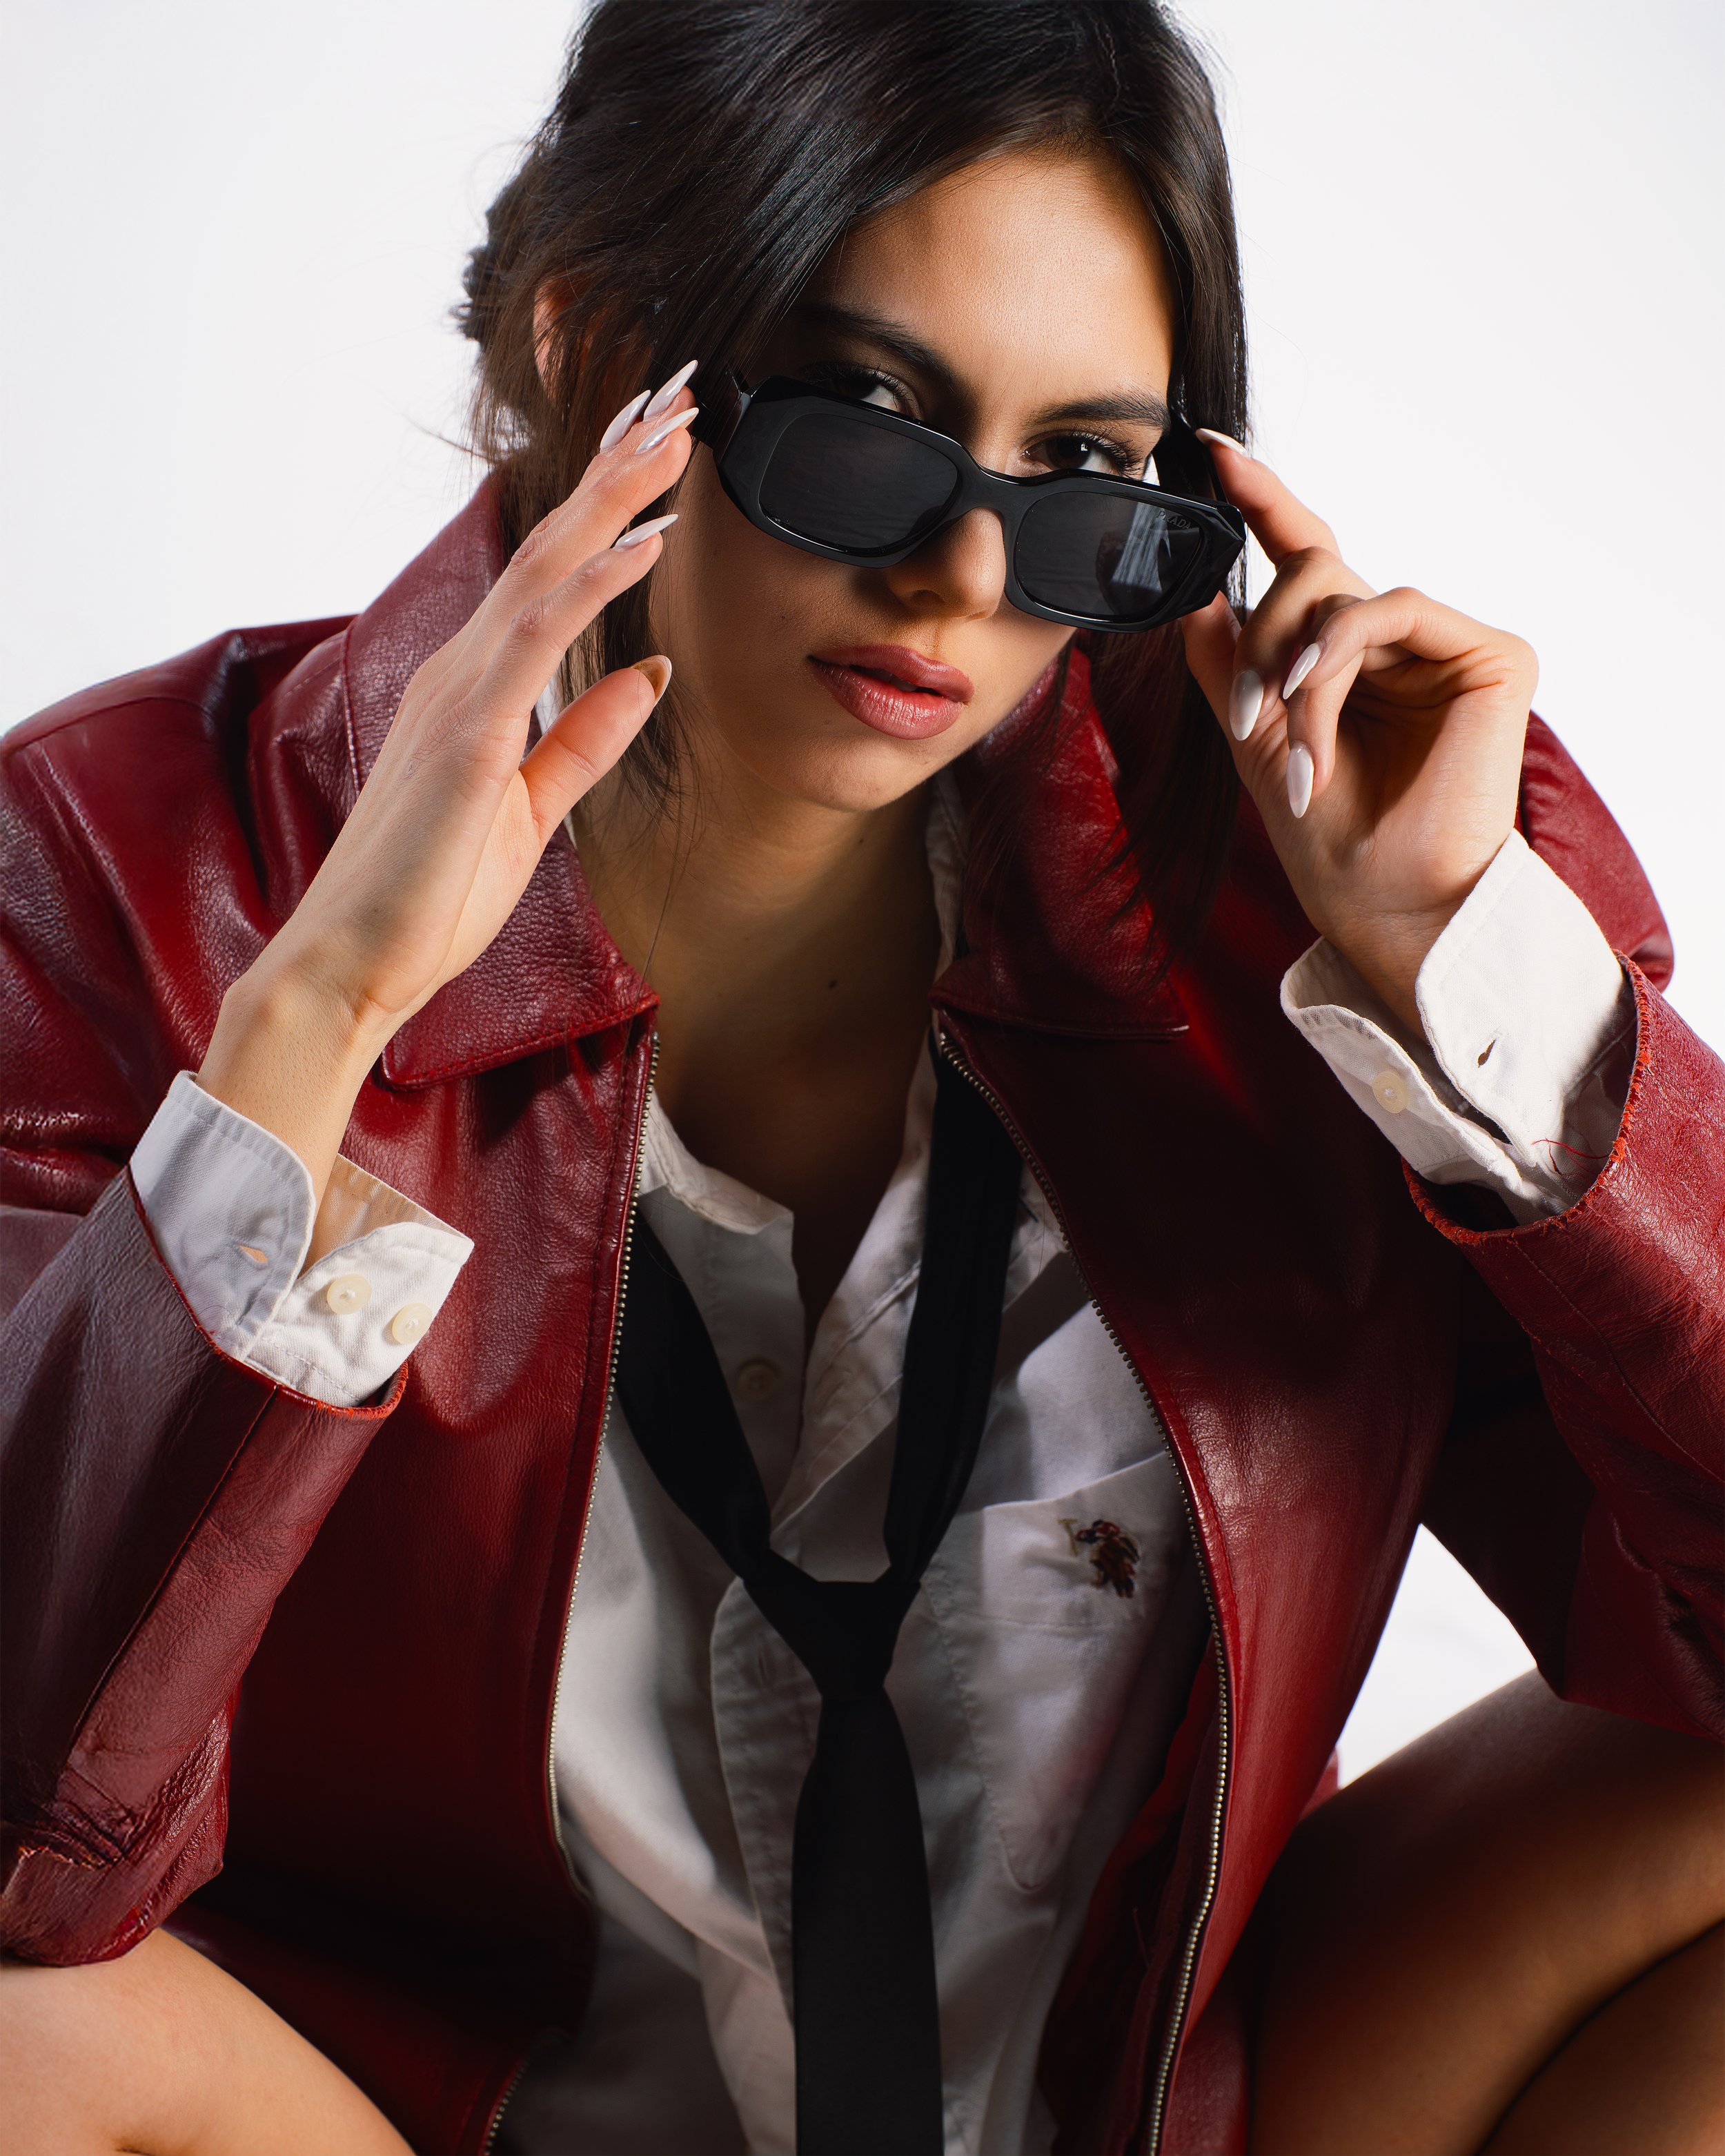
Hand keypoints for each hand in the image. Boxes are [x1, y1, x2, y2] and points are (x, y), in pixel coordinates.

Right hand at [197, 377, 700, 1207]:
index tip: (662, 442)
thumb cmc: (430, 897)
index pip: (554, 572)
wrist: (353, 965)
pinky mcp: (467, 735)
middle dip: (619, 464)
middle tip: (682, 393)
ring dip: (616, 494)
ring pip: (546, 565)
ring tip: (676, 430)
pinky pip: (538, 637)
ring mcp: (460, 694)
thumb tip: (649, 668)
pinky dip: (595, 580)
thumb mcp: (536, 809)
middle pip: (552, 542)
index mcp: (479, 687)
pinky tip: (648, 537)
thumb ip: (587, 736)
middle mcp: (464, 669)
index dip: (611, 503)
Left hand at [1180, 436, 1536, 1036]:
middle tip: (1250, 715)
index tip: (1210, 450)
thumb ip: (1227, 660)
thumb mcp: (1252, 737)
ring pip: (1342, 596)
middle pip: (1309, 574)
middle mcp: (1398, 639)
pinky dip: (1338, 657)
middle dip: (1261, 642)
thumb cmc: (1326, 836)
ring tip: (1285, 739)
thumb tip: (1195, 592)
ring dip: (1295, 669)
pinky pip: (1391, 609)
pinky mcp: (1492, 655)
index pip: (1304, 555)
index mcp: (1348, 654)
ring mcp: (1447, 644)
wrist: (1381, 899)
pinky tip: (1316, 704)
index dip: (1261, 498)